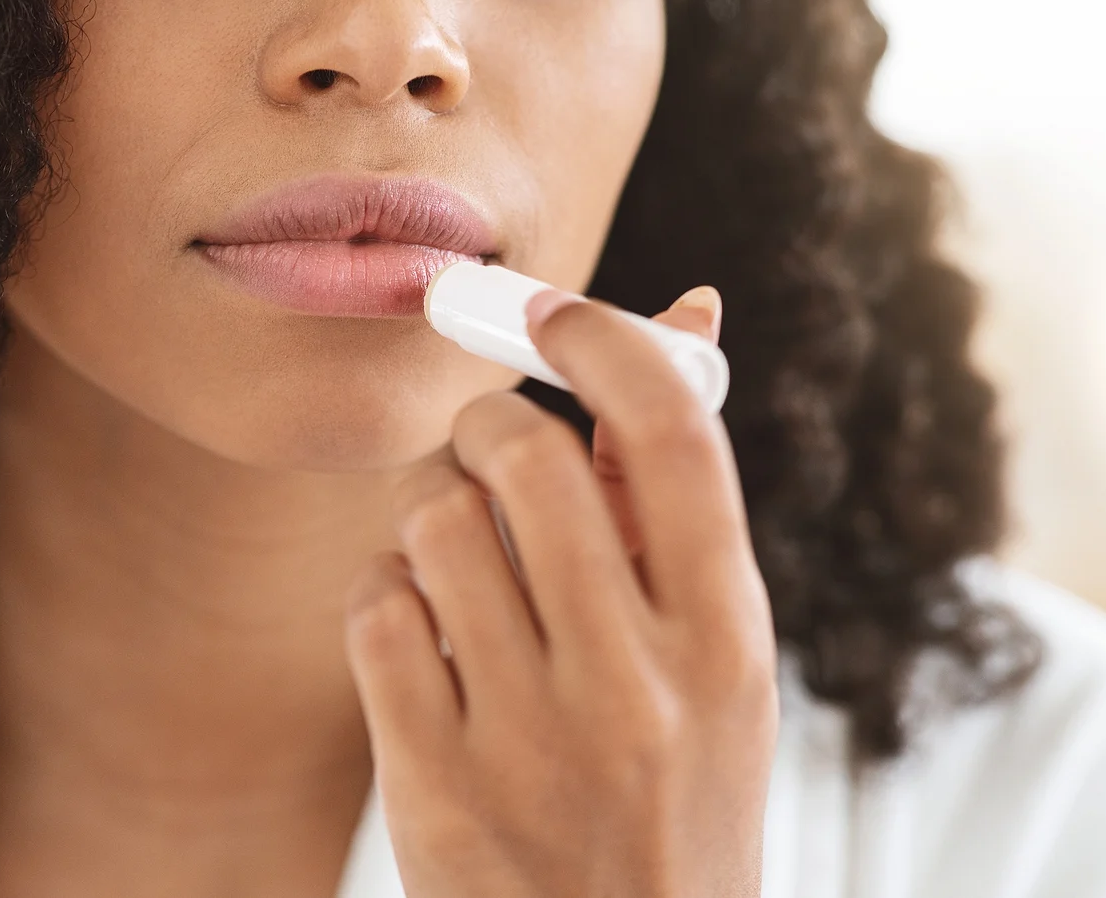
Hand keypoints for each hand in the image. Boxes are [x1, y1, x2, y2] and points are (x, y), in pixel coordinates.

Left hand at [344, 286, 777, 896]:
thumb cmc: (668, 793)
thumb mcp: (714, 665)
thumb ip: (679, 501)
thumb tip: (683, 312)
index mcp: (728, 640)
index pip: (673, 432)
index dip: (603, 338)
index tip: (550, 312)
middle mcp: (639, 687)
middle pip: (528, 457)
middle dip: (485, 427)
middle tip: (483, 452)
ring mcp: (533, 741)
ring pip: (435, 522)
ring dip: (429, 512)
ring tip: (454, 560)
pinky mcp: (437, 784)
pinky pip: (377, 608)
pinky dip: (385, 596)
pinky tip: (420, 633)